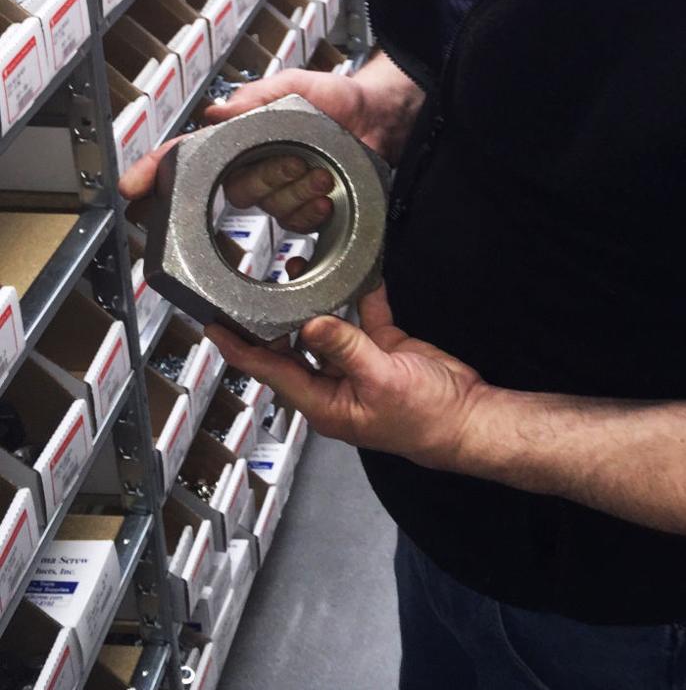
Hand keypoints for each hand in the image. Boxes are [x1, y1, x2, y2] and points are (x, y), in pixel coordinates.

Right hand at [117, 68, 388, 230]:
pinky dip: (315, 209)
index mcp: (242, 139)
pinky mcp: (303, 211)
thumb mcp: (297, 86)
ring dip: (299, 191)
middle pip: (239, 190)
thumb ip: (259, 97)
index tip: (133, 187)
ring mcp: (278, 191)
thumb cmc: (339, 97)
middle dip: (270, 177)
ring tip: (323, 170)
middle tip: (298, 159)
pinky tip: (328, 195)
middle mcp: (254, 167)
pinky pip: (297, 225)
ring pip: (271, 209)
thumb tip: (217, 112)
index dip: (158, 172)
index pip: (190, 158)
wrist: (381, 117)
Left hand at [206, 286, 489, 467]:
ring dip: (313, 302)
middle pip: (292, 347)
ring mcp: (358, 366)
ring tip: (298, 270)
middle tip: (251, 286)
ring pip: (326, 328)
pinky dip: (361, 295)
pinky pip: (365, 317)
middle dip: (272, 318)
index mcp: (324, 403)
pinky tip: (359, 274)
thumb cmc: (425, 419)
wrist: (467, 416)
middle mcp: (334, 384)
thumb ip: (345, 349)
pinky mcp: (384, 349)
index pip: (269, 371)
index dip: (240, 349)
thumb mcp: (381, 381)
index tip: (214, 327)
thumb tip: (310, 324)